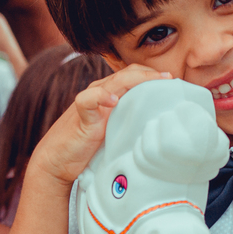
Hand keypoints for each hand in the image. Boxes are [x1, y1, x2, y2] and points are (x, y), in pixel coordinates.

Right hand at [27, 65, 167, 189]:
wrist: (58, 160)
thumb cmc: (90, 146)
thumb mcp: (118, 130)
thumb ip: (134, 122)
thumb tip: (161, 127)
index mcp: (111, 94)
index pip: (134, 75)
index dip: (153, 75)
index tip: (174, 82)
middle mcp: (101, 92)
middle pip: (128, 73)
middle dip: (150, 73)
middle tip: (170, 78)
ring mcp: (90, 102)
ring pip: (113, 81)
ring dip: (136, 79)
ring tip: (155, 81)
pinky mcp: (80, 116)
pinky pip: (88, 100)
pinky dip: (101, 97)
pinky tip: (113, 101)